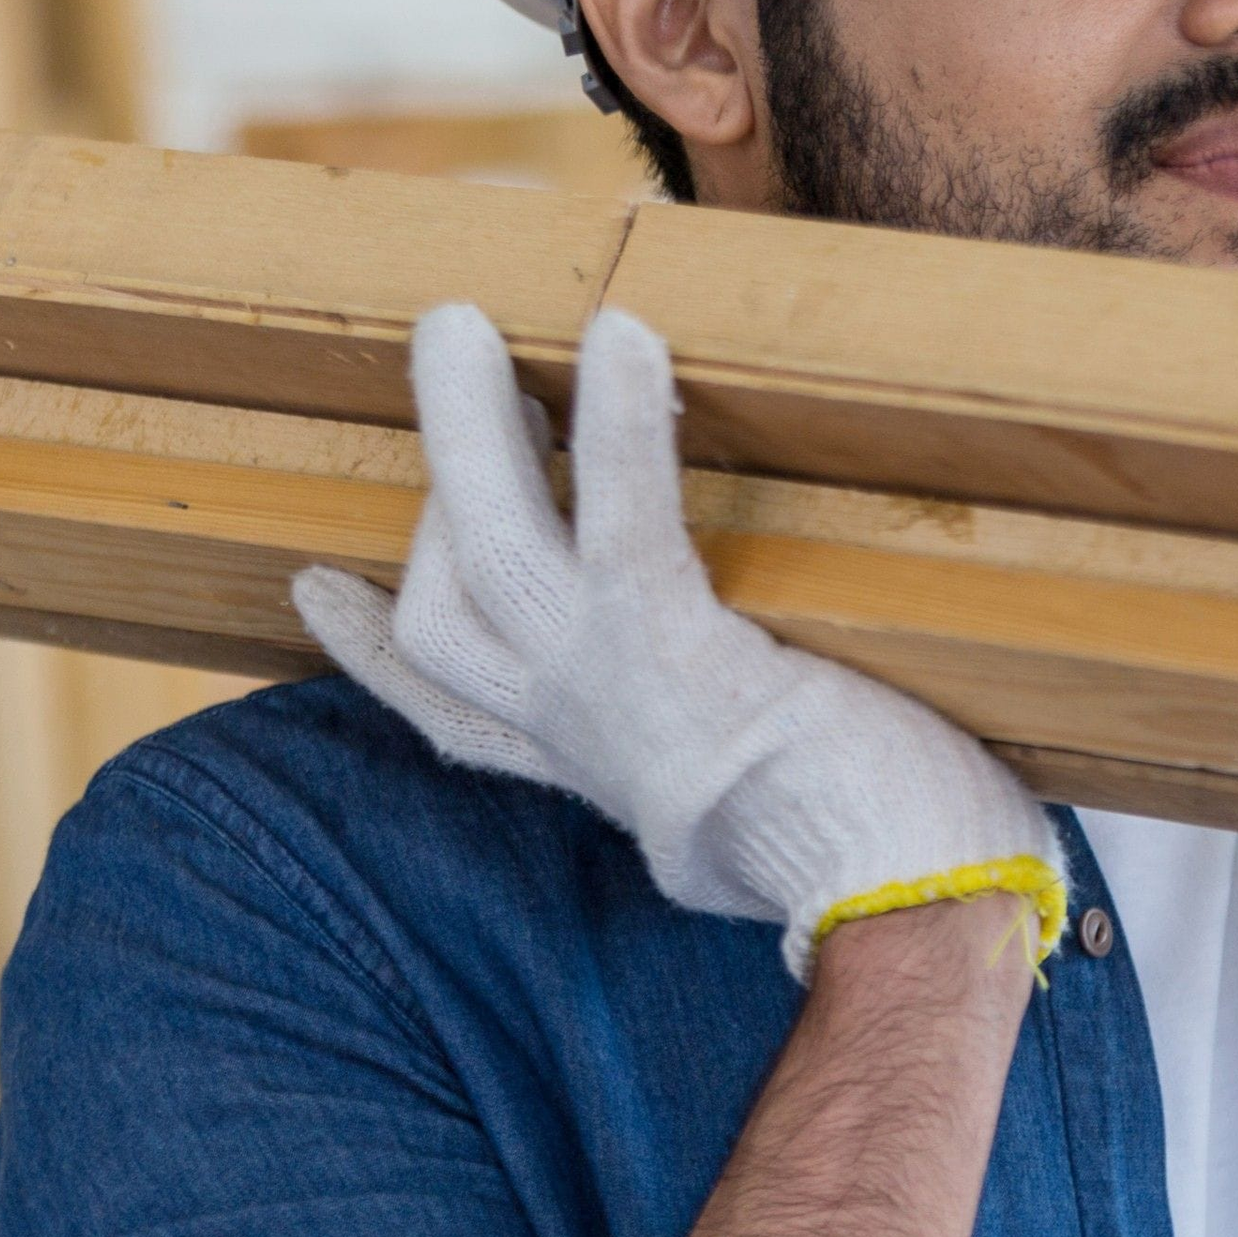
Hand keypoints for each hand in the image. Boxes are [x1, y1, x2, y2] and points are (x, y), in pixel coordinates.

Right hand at [296, 304, 1070, 981]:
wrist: (917, 913)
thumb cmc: (888, 868)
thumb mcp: (756, 834)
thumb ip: (723, 787)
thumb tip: (750, 763)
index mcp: (604, 775)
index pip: (452, 717)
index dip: (369, 656)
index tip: (320, 591)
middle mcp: (587, 738)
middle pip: (443, 612)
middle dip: (435, 485)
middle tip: (455, 365)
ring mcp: (619, 694)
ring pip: (491, 549)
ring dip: (470, 427)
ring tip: (461, 323)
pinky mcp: (684, 653)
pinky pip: (621, 521)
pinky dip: (614, 429)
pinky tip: (620, 336)